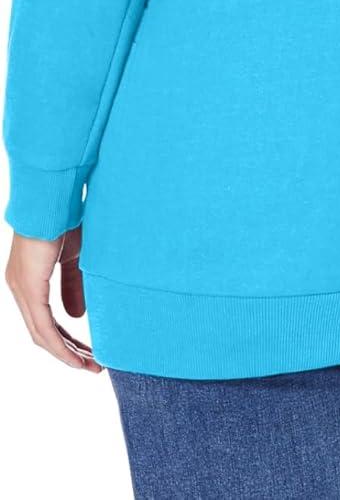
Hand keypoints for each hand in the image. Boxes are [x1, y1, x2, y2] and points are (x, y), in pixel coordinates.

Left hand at [5, 224, 102, 370]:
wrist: (55, 200)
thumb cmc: (65, 221)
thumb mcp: (74, 259)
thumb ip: (73, 287)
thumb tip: (77, 316)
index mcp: (28, 281)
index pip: (44, 320)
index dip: (65, 338)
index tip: (88, 351)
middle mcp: (19, 289)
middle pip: (42, 333)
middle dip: (68, 351)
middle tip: (92, 365)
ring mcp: (21, 290)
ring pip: (41, 334)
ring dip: (66, 353)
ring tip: (90, 365)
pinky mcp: (29, 288)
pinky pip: (43, 327)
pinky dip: (60, 344)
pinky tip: (76, 356)